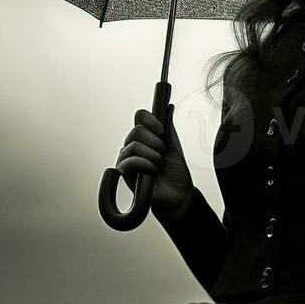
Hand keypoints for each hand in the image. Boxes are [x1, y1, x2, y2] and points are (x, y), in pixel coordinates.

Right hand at [115, 103, 194, 218]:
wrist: (179, 196)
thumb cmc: (176, 174)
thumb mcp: (174, 147)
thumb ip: (169, 128)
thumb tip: (169, 107)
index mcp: (146, 137)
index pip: (139, 117)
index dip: (150, 119)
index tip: (161, 130)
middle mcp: (134, 145)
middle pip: (136, 130)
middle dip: (155, 142)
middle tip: (163, 154)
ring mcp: (128, 159)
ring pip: (132, 145)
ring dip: (151, 155)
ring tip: (158, 165)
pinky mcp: (125, 174)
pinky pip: (128, 161)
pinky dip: (144, 164)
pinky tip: (152, 170)